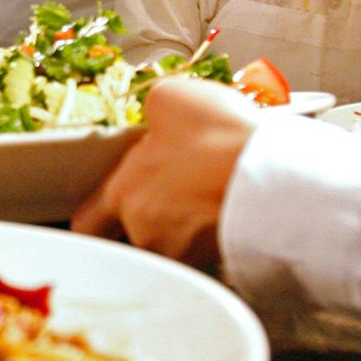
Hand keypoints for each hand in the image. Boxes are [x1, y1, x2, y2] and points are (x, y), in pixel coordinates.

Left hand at [71, 78, 258, 265]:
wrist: (273, 180)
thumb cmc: (220, 139)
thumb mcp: (170, 97)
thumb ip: (151, 111)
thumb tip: (154, 116)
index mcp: (124, 192)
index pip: (87, 222)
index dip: (90, 221)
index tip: (96, 221)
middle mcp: (146, 231)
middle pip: (136, 232)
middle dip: (152, 217)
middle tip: (177, 194)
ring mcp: (183, 251)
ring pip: (175, 242)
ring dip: (189, 225)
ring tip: (215, 196)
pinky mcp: (217, 263)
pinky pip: (210, 251)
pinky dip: (219, 234)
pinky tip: (235, 211)